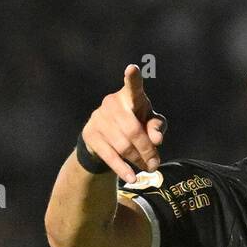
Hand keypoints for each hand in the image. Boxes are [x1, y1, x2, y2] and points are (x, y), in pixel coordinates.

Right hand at [80, 64, 167, 182]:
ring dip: (137, 160)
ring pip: (123, 146)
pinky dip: (123, 168)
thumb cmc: (135, 124)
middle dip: (146, 150)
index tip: (132, 68)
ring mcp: (99, 118)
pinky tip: (132, 177)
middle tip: (155, 163)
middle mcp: (112, 103)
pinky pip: (110, 156)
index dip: (133, 79)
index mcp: (130, 96)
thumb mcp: (149, 124)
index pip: (133, 87)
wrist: (105, 138)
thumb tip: (156, 140)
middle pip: (132, 130)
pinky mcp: (90, 135)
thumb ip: (156, 127)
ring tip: (148, 168)